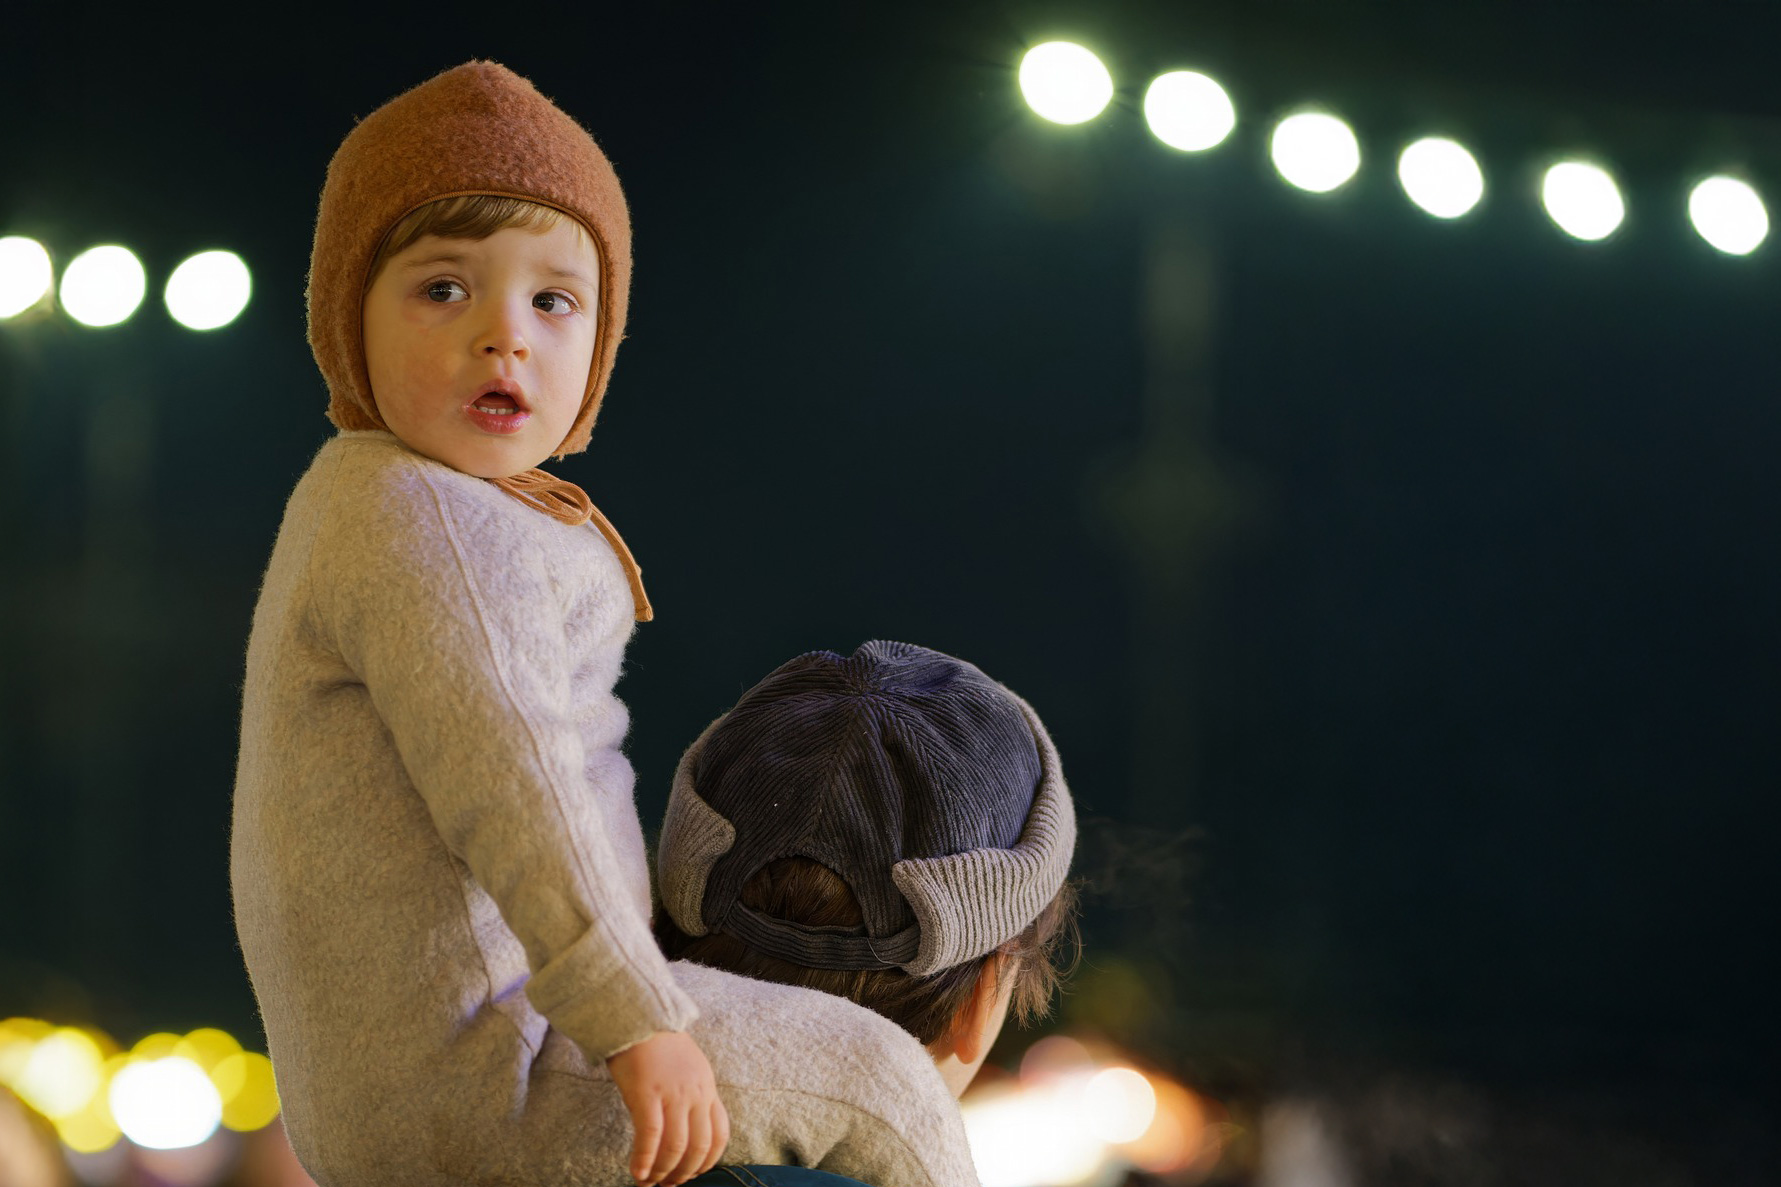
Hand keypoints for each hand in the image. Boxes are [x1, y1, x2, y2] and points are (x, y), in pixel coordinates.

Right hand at [607, 1031, 729, 1186]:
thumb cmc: (658, 1043)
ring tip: (651, 1183)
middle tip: (671, 1184)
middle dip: (686, 1172)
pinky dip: (645, 1159)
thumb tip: (684, 1127)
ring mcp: (672, 1093)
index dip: (709, 1160)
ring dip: (664, 1171)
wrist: (639, 1015)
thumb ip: (691, 1095)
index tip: (695, 1173)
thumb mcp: (689, 1068)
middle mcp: (695, 1093)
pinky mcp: (646, 1093)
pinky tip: (638, 1173)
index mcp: (707, 1087)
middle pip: (700, 1145)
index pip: (720, 1133)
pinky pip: (651, 1135)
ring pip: (676, 1145)